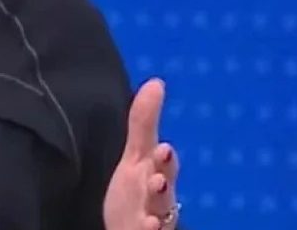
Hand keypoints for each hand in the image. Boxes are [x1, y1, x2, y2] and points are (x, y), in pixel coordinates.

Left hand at [103, 78, 181, 229]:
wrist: (131, 228)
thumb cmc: (137, 190)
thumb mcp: (137, 156)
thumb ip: (144, 123)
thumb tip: (155, 82)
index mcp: (156, 175)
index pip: (163, 165)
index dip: (165, 159)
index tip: (164, 148)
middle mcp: (157, 198)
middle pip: (164, 190)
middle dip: (164, 179)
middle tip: (160, 170)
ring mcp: (152, 218)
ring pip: (160, 213)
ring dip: (158, 203)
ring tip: (156, 191)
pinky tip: (147, 225)